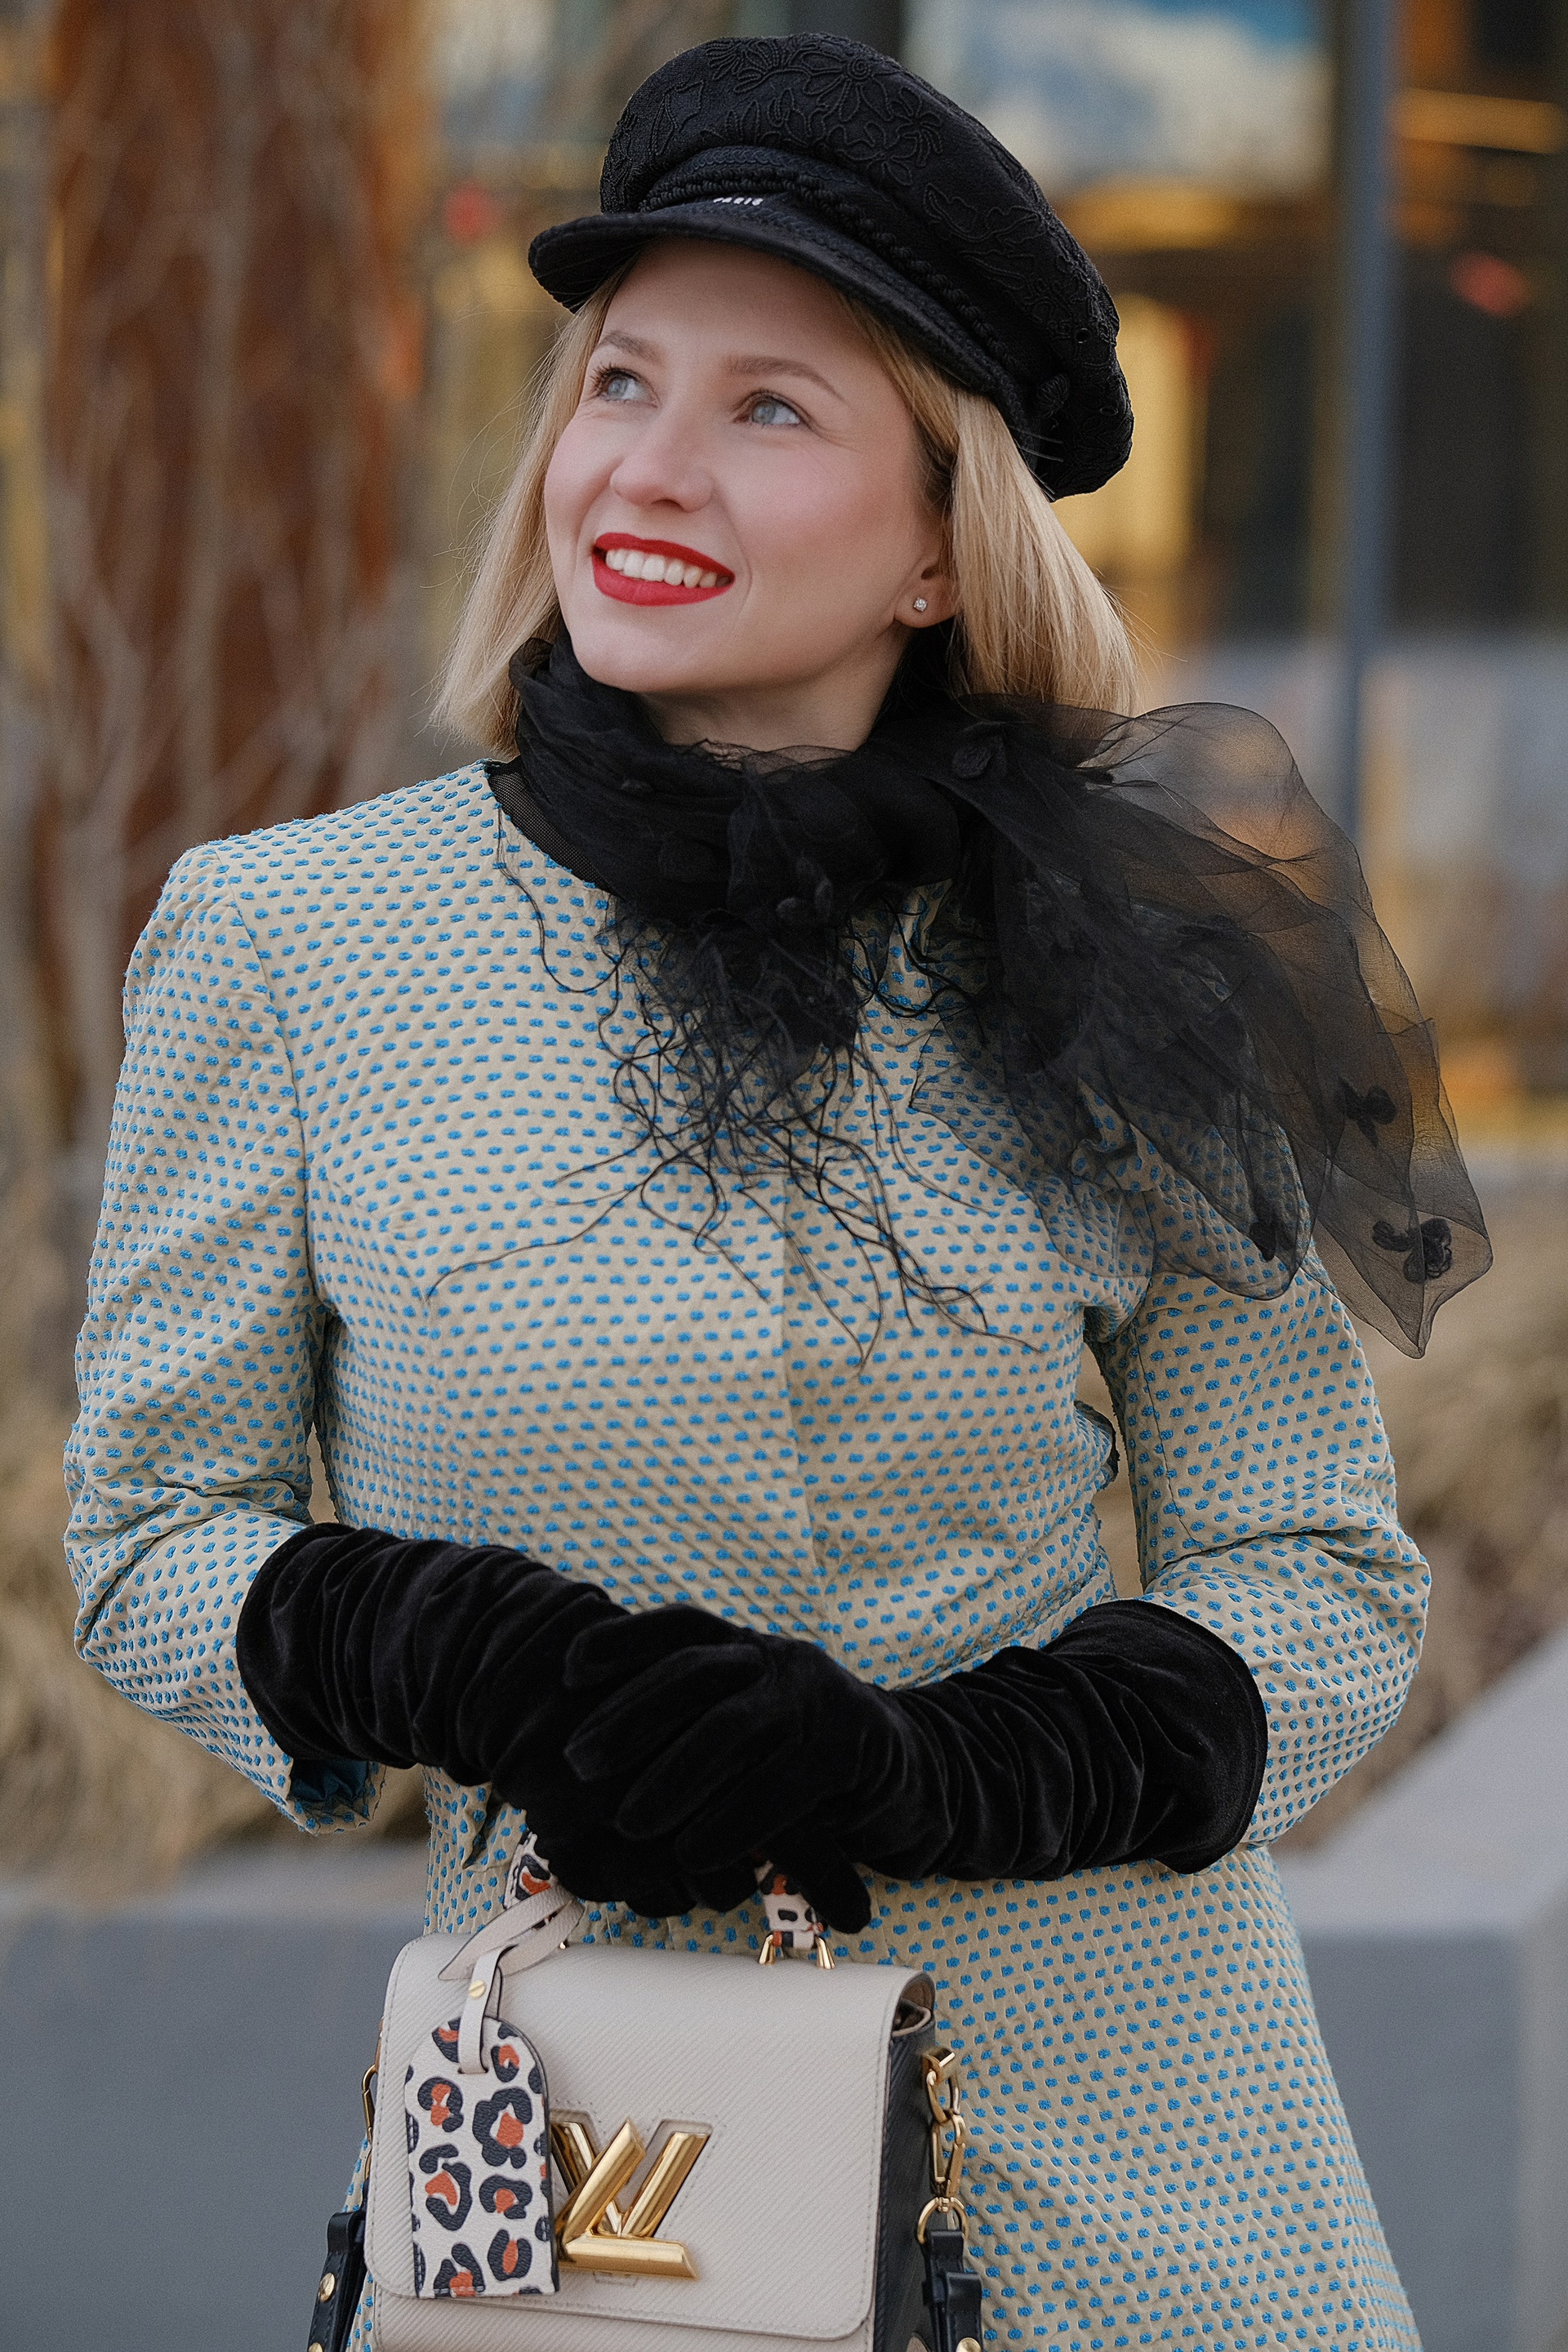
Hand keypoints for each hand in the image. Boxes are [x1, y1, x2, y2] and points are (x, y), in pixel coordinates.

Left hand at [555, 1608, 905, 1928]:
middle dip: (630, 1715)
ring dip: (673, 1779)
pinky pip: (780, 1786)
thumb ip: (692, 1725)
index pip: (682, 1626)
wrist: (908, 1777)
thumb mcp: (748, 1726)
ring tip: (631, 1822)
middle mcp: (780, 1660)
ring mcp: (818, 1699)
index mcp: (749, 1647)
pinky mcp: (851, 1750)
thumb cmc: (799, 1761)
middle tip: (580, 1762)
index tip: (569, 1668)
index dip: (624, 1639)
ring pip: (731, 1730)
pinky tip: (692, 1856)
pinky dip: (730, 1824)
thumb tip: (590, 1754)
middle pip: (694, 1672)